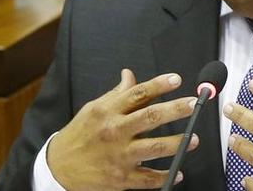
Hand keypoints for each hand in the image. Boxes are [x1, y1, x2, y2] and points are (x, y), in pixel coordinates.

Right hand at [47, 69, 198, 190]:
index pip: (137, 94)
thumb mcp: (94, 109)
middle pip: (150, 117)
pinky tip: (178, 172)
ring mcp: (119, 156)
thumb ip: (116, 94)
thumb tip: (130, 74)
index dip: (158, 85)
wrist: (58, 167)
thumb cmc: (80, 135)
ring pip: (154, 148)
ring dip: (177, 143)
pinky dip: (166, 176)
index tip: (176, 80)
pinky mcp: (121, 178)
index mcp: (108, 111)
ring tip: (193, 139)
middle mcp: (114, 132)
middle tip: (193, 105)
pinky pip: (148, 178)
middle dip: (175, 110)